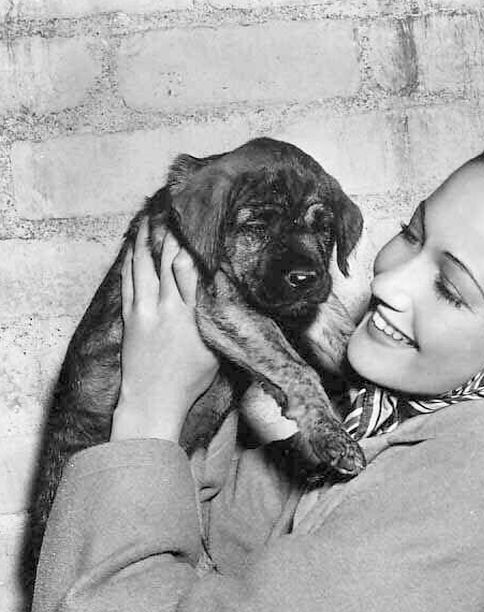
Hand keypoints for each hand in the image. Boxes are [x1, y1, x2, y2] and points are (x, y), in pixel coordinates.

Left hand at [110, 220, 218, 442]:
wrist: (153, 399)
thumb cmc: (190, 379)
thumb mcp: (215, 350)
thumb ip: (218, 319)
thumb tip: (227, 294)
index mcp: (191, 316)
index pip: (190, 269)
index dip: (192, 244)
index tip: (198, 226)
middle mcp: (166, 308)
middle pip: (166, 260)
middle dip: (171, 233)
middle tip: (174, 211)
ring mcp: (144, 311)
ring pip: (143, 265)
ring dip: (146, 239)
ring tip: (150, 218)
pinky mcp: (130, 316)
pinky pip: (129, 280)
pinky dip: (131, 260)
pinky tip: (133, 247)